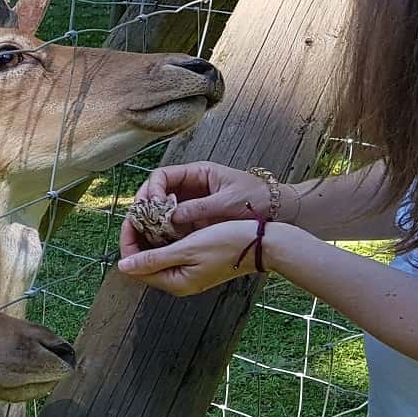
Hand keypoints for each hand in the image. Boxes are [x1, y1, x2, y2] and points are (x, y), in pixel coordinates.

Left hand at [116, 219, 267, 296]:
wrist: (264, 244)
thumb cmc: (229, 244)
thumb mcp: (188, 249)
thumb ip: (154, 258)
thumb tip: (123, 267)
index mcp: (175, 283)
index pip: (135, 267)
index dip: (128, 242)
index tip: (130, 218)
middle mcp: (179, 282)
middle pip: (144, 261)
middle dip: (138, 237)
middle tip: (139, 212)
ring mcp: (188, 273)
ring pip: (157, 254)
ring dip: (150, 235)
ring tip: (150, 213)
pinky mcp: (197, 264)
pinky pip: (172, 252)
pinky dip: (165, 237)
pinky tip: (166, 221)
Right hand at [134, 161, 279, 233]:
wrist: (280, 210)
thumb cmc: (257, 199)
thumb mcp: (227, 202)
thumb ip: (198, 208)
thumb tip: (170, 217)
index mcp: (197, 173)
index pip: (161, 176)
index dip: (151, 190)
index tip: (151, 206)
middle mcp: (190, 187)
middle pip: (155, 193)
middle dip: (144, 207)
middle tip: (137, 224)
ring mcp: (192, 204)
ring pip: (161, 211)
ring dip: (151, 222)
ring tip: (145, 236)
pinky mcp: (196, 220)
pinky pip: (172, 225)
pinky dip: (164, 233)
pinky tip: (160, 243)